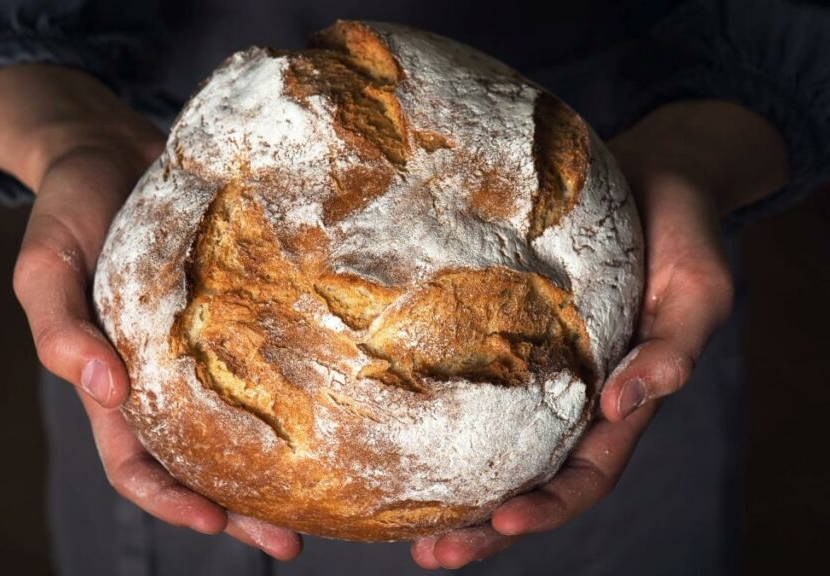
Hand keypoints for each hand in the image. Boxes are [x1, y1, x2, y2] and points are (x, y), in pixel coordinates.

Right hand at [0, 65, 302, 559]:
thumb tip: (102, 389)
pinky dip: (293, 392)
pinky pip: (267, 360)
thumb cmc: (69, 210)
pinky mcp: (238, 307)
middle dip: (238, 510)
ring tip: (326, 498)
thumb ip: (59, 329)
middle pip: (200, 462)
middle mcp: (163, 374)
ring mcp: (204, 344)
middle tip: (291, 542)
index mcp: (113, 378)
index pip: (135, 463)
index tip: (213, 523)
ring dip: (273, 467)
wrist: (110, 150)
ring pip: (241, 423)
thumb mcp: (44, 267)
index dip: (169, 501)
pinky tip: (335, 407)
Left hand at [411, 100, 788, 568]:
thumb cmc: (681, 234)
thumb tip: (625, 403)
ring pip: (490, 444)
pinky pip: (468, 380)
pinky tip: (389, 424)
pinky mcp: (502, 331)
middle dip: (483, 526)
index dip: (546, 509)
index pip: (584, 478)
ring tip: (401, 523)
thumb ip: (673, 349)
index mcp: (620, 404)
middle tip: (430, 554)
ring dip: (452, 488)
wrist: (650, 176)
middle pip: (526, 481)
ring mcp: (536, 369)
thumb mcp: (697, 291)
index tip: (501, 524)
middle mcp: (572, 399)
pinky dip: (434, 412)